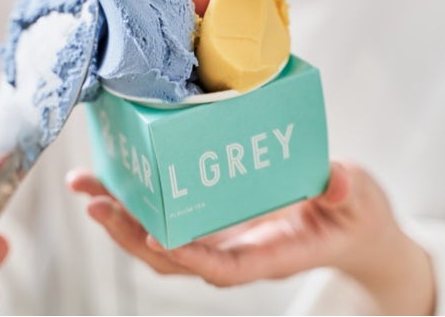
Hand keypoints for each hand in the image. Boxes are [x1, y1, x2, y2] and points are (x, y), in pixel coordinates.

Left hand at [68, 161, 435, 314]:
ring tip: (87, 187)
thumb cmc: (352, 216)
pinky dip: (137, 201)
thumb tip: (336, 180)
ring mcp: (220, 238)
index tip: (156, 235)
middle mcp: (236, 252)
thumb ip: (346, 192)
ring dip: (122, 218)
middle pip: (175, 257)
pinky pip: (168, 216)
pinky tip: (112, 178)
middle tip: (97, 203)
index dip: (187, 256)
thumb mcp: (357, 200)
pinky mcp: (212, 219)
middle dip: (132, 235)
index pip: (223, 267)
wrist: (348, 225)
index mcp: (271, 254)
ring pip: (161, 240)